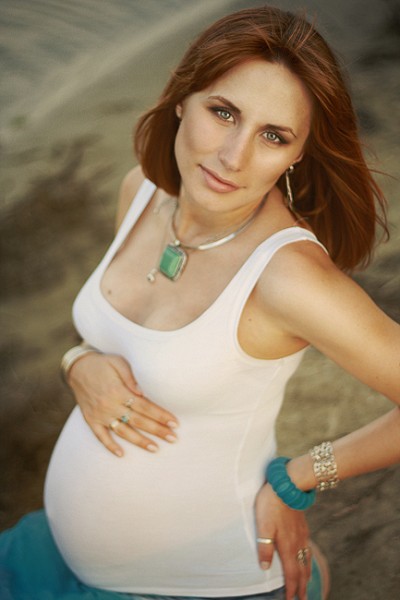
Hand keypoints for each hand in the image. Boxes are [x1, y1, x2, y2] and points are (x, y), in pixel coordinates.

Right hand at [67, 352, 178, 455]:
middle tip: (173, 438)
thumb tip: (142, 392)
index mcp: (118, 391)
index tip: (174, 423)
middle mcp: (110, 405)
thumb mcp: (118, 362)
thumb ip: (131, 377)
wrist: (77, 368)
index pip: (144, 406)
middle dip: (157, 430)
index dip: (160, 415)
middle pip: (138, 421)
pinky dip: (110, 446)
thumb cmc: (103, 363)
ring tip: (155, 448)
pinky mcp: (91, 420)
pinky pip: (101, 436)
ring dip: (139, 441)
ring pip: (123, 431)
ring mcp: (100, 414)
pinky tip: (121, 454)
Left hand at [255, 483, 310, 599]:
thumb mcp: (263, 525)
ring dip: (307, 575)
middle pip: (302, 571)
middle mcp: (298, 543)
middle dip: (302, 587)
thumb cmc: (271, 504)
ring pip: (307, 560)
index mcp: (287, 546)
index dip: (291, 590)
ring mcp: (302, 534)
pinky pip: (307, 549)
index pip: (291, 574)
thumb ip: (264, 547)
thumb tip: (265, 568)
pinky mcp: (302, 526)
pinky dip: (308, 560)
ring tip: (307, 584)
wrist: (288, 484)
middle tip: (303, 599)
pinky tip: (306, 557)